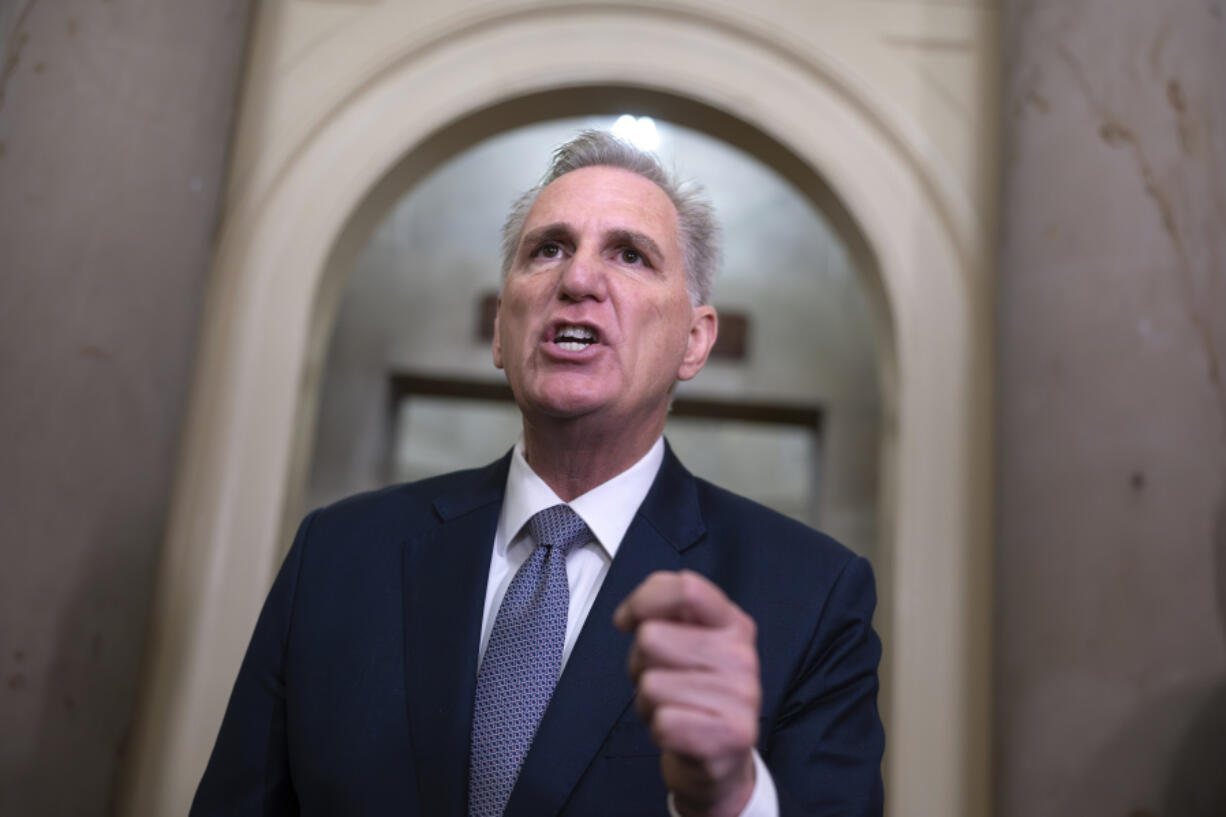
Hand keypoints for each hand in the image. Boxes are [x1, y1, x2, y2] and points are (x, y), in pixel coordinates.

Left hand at [613, 570, 760, 816]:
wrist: (718, 764)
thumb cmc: (691, 696)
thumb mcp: (685, 645)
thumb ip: (664, 614)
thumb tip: (627, 617)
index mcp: (732, 623)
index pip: (686, 589)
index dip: (643, 601)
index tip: (627, 621)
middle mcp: (743, 655)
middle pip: (652, 638)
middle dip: (640, 664)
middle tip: (663, 683)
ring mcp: (743, 696)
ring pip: (651, 683)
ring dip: (647, 702)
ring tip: (672, 710)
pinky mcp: (732, 736)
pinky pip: (663, 721)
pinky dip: (659, 730)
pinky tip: (679, 734)